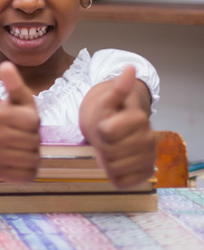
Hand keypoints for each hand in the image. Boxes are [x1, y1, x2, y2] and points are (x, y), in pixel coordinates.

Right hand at [0, 62, 41, 182]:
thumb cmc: (12, 115)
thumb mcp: (17, 98)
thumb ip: (14, 83)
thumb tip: (6, 65)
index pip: (33, 122)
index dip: (34, 122)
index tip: (24, 120)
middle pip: (33, 142)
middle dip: (33, 139)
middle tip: (22, 135)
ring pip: (32, 159)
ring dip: (32, 154)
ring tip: (21, 146)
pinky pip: (27, 175)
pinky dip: (28, 170)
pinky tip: (19, 160)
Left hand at [81, 66, 153, 188]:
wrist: (115, 128)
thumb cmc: (107, 114)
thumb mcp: (106, 101)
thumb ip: (117, 89)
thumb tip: (129, 67)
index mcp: (139, 119)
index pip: (107, 132)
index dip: (100, 130)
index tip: (104, 124)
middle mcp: (149, 139)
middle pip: (109, 151)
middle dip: (102, 145)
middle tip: (105, 139)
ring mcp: (148, 158)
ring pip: (114, 168)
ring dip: (106, 160)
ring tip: (110, 149)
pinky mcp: (144, 173)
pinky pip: (122, 182)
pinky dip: (114, 175)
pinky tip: (116, 163)